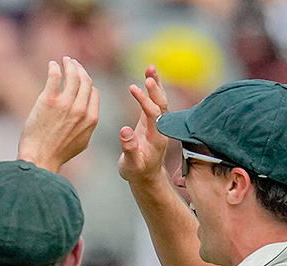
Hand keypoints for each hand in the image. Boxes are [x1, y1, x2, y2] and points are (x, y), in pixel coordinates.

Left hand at [18, 57, 99, 171]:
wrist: (40, 159)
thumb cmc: (57, 154)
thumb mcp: (82, 141)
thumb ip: (87, 126)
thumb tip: (89, 116)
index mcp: (91, 118)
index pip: (94, 92)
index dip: (88, 84)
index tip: (80, 79)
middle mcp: (81, 109)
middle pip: (85, 80)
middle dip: (80, 69)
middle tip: (73, 63)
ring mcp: (65, 103)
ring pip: (73, 75)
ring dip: (70, 64)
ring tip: (65, 60)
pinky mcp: (48, 100)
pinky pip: (55, 76)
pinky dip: (55, 67)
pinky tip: (53, 64)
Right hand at [118, 65, 170, 185]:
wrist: (146, 176)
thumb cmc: (137, 171)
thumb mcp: (131, 164)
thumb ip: (129, 148)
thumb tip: (125, 130)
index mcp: (157, 137)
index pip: (153, 114)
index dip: (145, 101)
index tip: (134, 89)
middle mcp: (161, 128)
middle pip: (161, 103)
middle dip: (155, 88)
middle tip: (149, 74)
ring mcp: (158, 123)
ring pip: (160, 100)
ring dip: (156, 84)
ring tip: (150, 68)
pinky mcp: (153, 120)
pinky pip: (155, 102)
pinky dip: (153, 89)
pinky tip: (148, 77)